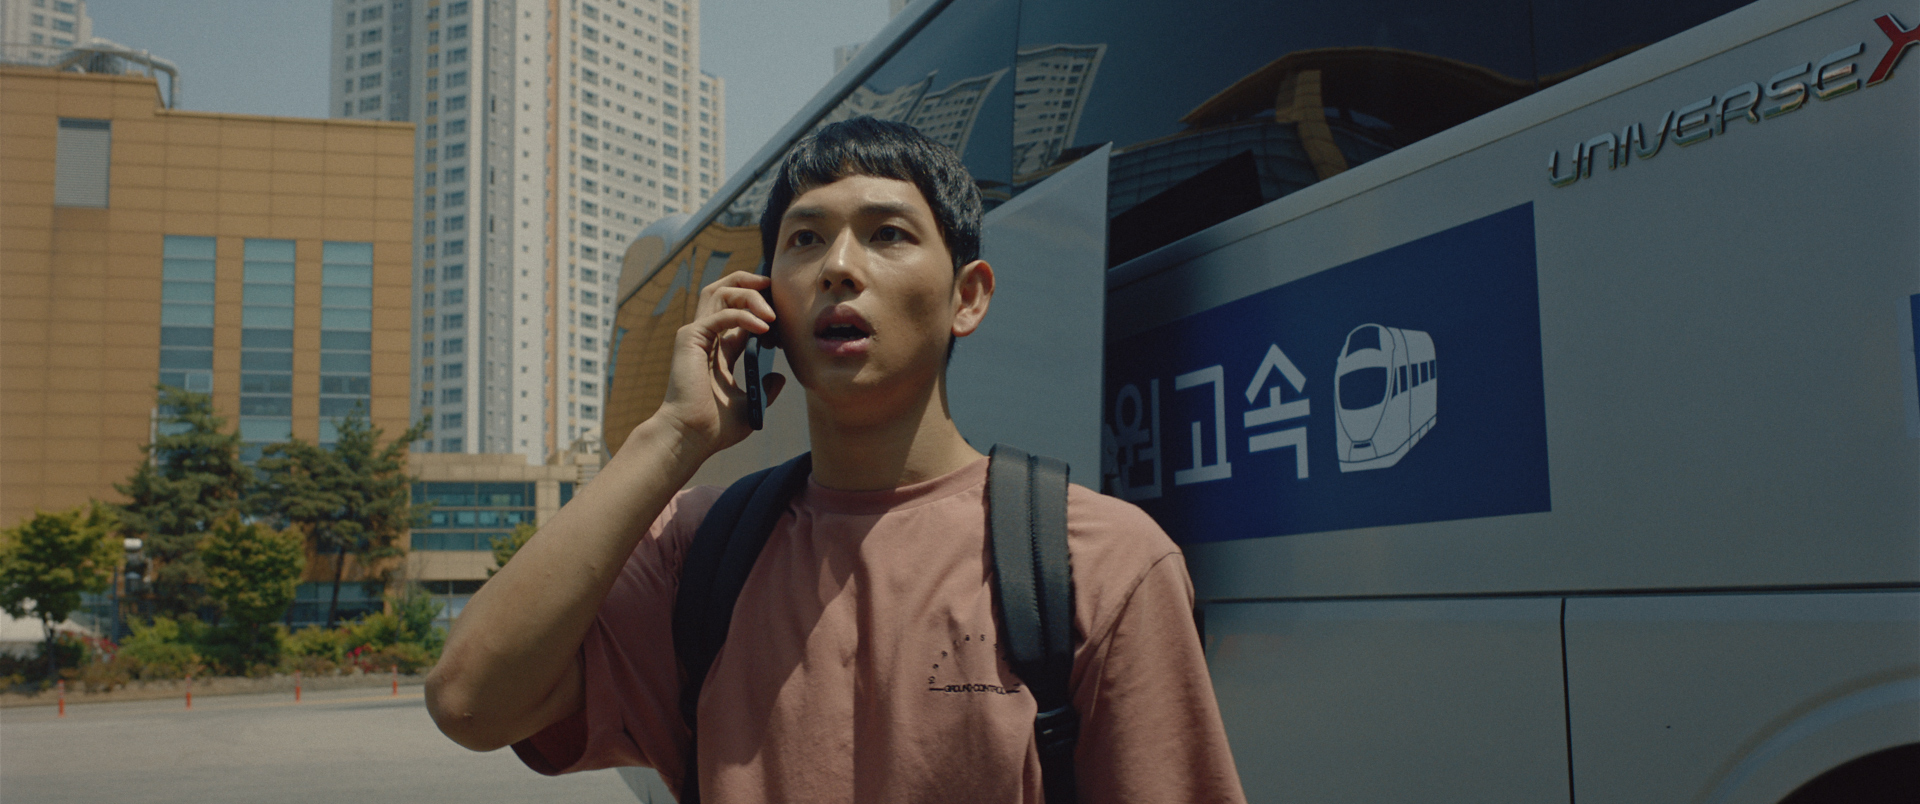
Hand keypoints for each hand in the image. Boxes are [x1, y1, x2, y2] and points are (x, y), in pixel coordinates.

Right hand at [653, 270, 786, 456]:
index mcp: (718, 349)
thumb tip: (780, 377)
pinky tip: (763, 327)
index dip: (761, 308)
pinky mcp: (690, 339)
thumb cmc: (715, 426)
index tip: (782, 321)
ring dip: (748, 294)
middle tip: (772, 287)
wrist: (692, 437)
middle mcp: (705, 337)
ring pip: (719, 292)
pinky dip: (744, 315)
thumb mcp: (750, 403)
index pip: (738, 312)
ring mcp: (696, 335)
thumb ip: (764, 388)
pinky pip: (721, 315)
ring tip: (771, 313)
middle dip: (748, 282)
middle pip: (723, 291)